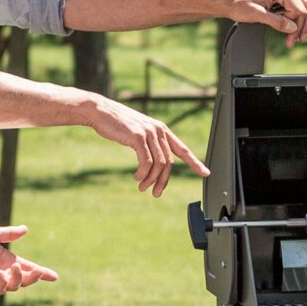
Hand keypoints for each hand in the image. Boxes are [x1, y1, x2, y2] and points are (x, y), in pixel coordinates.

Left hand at [0, 226, 58, 294]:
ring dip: (18, 279)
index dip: (41, 273)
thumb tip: (25, 229)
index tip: (53, 276)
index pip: (28, 267)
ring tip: (13, 269)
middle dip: (33, 277)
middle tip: (37, 272)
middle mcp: (2, 271)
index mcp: (6, 259)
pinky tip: (1, 274)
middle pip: (24, 279)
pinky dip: (3, 283)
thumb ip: (8, 234)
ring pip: (14, 286)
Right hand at [83, 95, 209, 196]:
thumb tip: (156, 166)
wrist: (100, 112)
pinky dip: (143, 173)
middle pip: (169, 163)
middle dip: (163, 181)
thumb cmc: (117, 124)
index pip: (183, 149)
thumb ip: (149, 146)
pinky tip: (137, 177)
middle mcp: (159, 130)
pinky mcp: (138, 137)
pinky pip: (146, 162)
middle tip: (156, 193)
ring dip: (151, 180)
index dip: (195, 162)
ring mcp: (149, 132)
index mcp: (162, 130)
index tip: (206, 173)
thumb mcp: (138, 134)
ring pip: (159, 164)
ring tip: (142, 187)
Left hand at [228, 0, 306, 47]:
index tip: (288, 34)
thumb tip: (292, 28)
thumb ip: (276, 21)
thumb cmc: (241, 5)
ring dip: (304, 23)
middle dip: (301, 25)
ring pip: (305, 6)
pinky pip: (302, 0)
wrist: (231, 2)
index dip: (294, 23)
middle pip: (305, 7)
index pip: (298, 8)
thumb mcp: (257, 15)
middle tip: (295, 41)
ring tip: (297, 39)